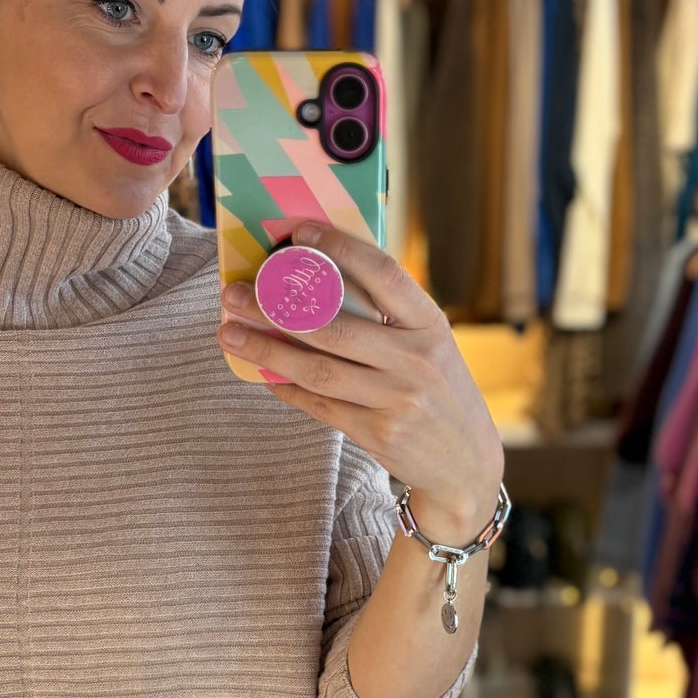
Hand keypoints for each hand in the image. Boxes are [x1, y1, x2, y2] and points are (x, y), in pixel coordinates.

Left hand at [217, 220, 505, 540]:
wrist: (467, 464)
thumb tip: (318, 283)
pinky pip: (318, 405)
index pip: (383, 274)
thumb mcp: (432, 346)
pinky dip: (285, 387)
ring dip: (266, 350)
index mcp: (431, 325)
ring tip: (230, 333)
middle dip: (274, 307)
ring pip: (317, 370)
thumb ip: (390, 319)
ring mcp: (396, 399)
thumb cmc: (440, 392)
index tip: (298, 233)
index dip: (340, 249)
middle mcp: (415, 359)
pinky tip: (261, 373)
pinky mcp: (377, 433)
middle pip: (333, 326)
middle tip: (233, 293)